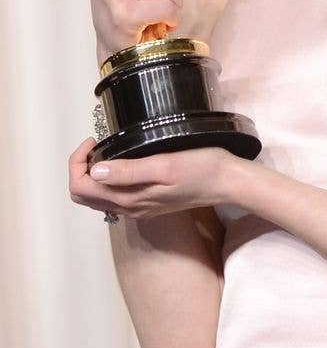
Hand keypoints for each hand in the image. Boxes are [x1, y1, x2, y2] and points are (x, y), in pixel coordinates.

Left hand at [68, 137, 247, 219]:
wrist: (227, 182)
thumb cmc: (201, 168)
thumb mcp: (165, 164)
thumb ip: (129, 170)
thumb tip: (96, 171)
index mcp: (129, 198)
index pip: (81, 187)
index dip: (77, 162)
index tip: (94, 140)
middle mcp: (129, 208)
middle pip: (84, 195)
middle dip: (80, 169)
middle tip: (96, 144)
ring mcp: (139, 208)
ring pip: (98, 197)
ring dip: (93, 174)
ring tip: (108, 149)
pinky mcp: (148, 204)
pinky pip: (114, 197)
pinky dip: (107, 179)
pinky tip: (123, 161)